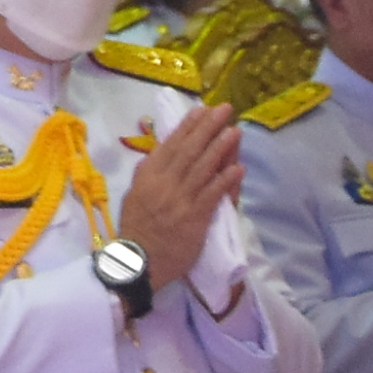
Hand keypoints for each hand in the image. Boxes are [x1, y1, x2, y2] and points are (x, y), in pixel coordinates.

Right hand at [113, 101, 240, 279]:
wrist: (138, 262)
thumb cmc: (137, 229)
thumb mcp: (133, 195)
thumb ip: (146, 174)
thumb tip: (156, 154)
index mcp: (148, 176)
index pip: (171, 145)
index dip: (188, 126)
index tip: (202, 109)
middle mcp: (163, 183)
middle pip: (190, 150)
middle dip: (208, 127)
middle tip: (225, 109)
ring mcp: (179, 200)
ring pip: (203, 168)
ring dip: (221, 147)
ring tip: (235, 131)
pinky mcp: (193, 217)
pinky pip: (212, 195)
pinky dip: (225, 180)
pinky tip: (238, 168)